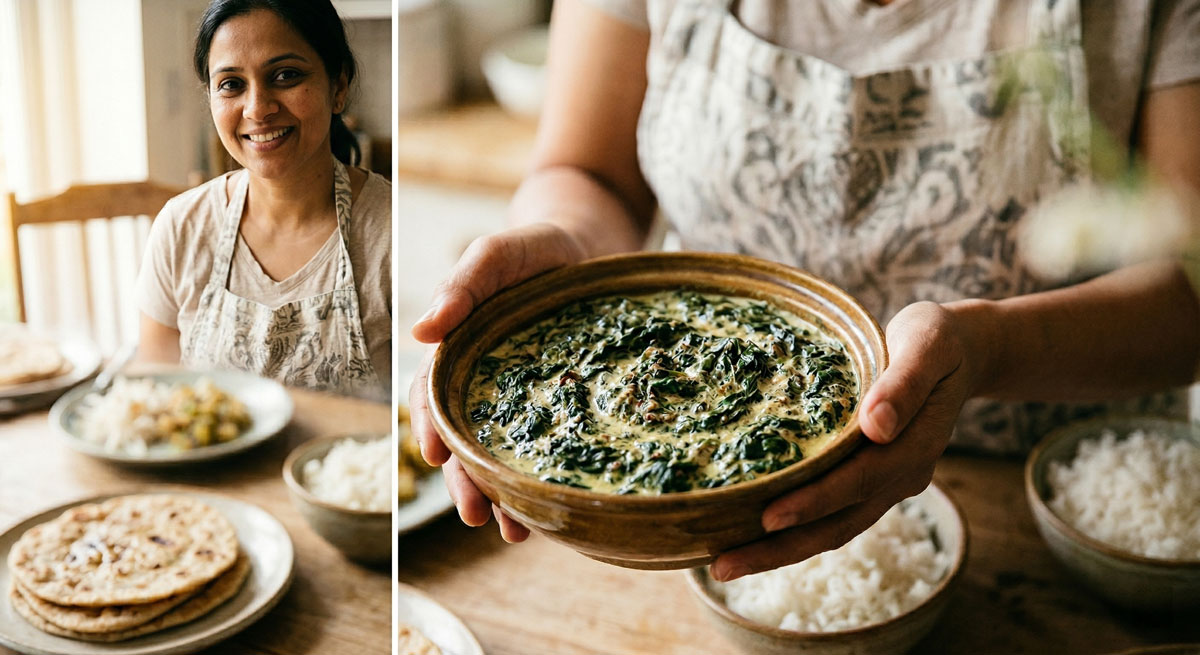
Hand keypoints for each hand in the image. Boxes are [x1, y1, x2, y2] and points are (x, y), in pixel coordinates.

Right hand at [408, 223, 588, 542]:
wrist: (589, 247)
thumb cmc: (531, 249)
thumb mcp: (494, 255)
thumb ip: (461, 286)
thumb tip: (419, 331)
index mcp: (457, 354)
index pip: (433, 398)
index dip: (431, 427)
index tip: (435, 454)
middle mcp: (484, 386)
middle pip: (467, 443)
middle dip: (467, 482)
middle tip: (476, 515)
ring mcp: (524, 401)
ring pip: (504, 457)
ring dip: (504, 497)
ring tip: (514, 532)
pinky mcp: (563, 408)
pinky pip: (550, 450)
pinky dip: (545, 482)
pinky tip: (554, 512)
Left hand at [710, 300, 989, 581]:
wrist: (961, 353)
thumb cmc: (938, 341)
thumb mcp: (928, 344)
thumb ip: (904, 383)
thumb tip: (877, 426)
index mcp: (914, 446)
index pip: (858, 482)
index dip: (814, 502)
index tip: (768, 518)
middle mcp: (900, 476)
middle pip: (838, 524)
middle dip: (781, 549)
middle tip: (722, 566)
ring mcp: (886, 483)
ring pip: (832, 528)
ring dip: (780, 551)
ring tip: (723, 564)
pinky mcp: (869, 479)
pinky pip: (830, 513)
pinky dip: (793, 530)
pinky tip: (749, 533)